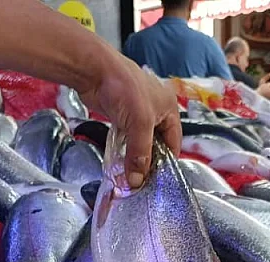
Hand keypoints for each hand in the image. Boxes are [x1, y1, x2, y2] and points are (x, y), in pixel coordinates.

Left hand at [83, 54, 180, 188]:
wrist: (95, 71)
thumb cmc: (124, 89)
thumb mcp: (139, 124)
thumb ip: (139, 154)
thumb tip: (136, 181)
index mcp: (169, 109)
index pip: (174, 142)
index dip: (166, 162)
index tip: (156, 181)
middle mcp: (156, 110)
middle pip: (156, 143)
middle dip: (149, 161)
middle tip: (141, 180)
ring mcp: (137, 112)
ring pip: (139, 141)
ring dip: (134, 156)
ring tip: (129, 174)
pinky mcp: (121, 115)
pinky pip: (126, 138)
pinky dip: (123, 149)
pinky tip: (119, 161)